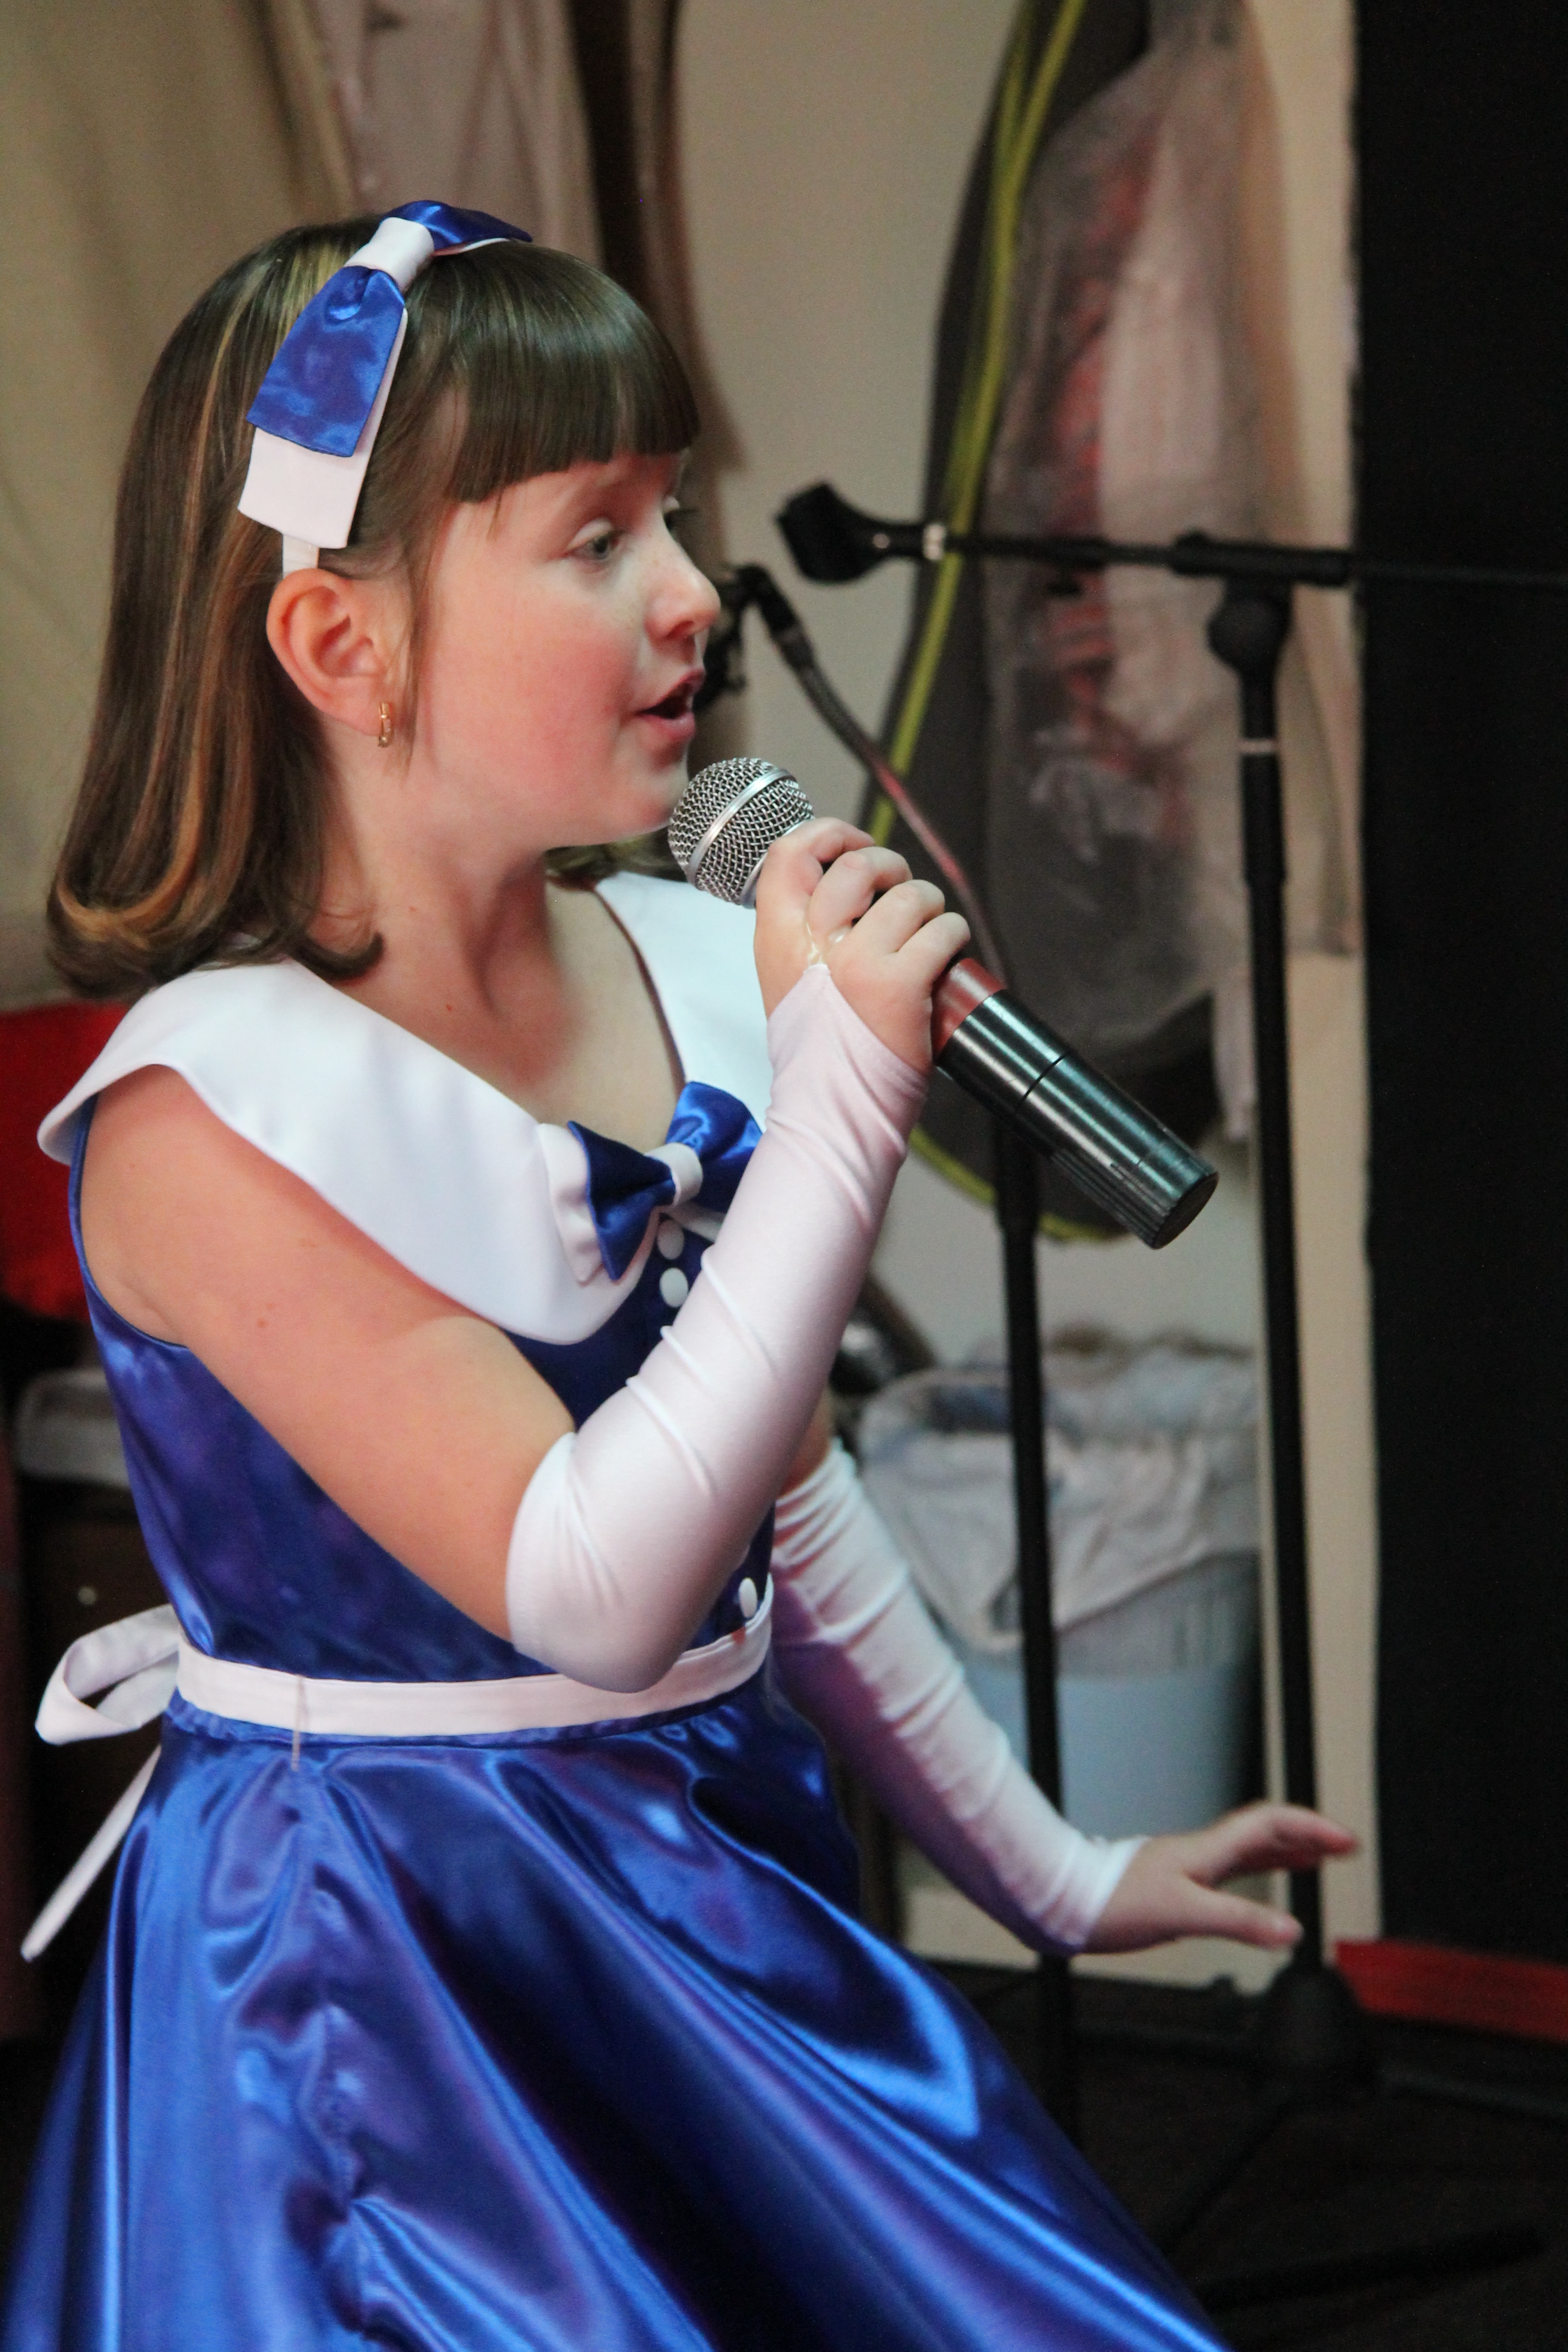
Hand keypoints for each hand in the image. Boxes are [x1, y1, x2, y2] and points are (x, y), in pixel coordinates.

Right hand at [753, 818, 968, 1070]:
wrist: (828, 1110)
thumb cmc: (816, 1054)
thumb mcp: (786, 981)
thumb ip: (802, 932)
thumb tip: (842, 883)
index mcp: (777, 939)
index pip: (789, 853)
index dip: (828, 834)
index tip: (851, 844)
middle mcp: (814, 943)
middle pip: (858, 863)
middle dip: (891, 867)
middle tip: (900, 893)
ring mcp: (857, 962)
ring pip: (911, 894)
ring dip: (930, 906)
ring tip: (928, 933)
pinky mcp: (900, 985)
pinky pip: (942, 930)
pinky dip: (954, 936)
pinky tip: (946, 956)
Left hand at [1082, 1802, 1358, 1953]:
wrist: (1068, 1903)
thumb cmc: (1116, 1903)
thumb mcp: (1184, 1914)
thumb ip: (1239, 1921)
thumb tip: (1292, 1930)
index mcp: (1207, 1851)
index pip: (1269, 1825)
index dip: (1310, 1828)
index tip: (1345, 1840)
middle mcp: (1202, 1853)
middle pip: (1265, 1832)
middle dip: (1308, 1835)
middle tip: (1345, 1845)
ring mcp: (1191, 1867)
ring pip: (1249, 1850)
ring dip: (1287, 1851)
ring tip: (1318, 1858)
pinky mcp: (1180, 1884)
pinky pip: (1232, 1871)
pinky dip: (1258, 1874)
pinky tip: (1262, 1890)